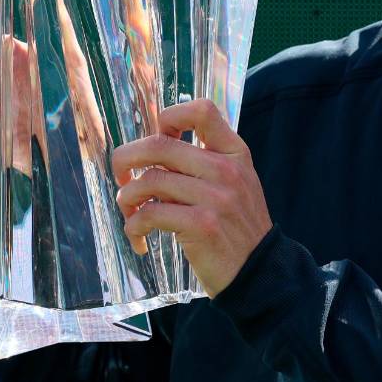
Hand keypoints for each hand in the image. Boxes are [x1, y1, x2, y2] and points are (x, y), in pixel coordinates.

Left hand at [111, 98, 272, 297]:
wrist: (260, 270)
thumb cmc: (237, 227)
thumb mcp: (236, 183)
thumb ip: (205, 162)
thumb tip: (154, 145)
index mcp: (236, 153)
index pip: (202, 111)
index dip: (170, 118)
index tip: (159, 138)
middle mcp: (227, 170)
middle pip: (159, 145)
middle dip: (126, 158)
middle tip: (121, 175)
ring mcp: (216, 197)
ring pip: (148, 181)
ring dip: (128, 198)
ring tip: (131, 213)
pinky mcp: (202, 225)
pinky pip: (149, 214)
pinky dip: (134, 226)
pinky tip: (139, 236)